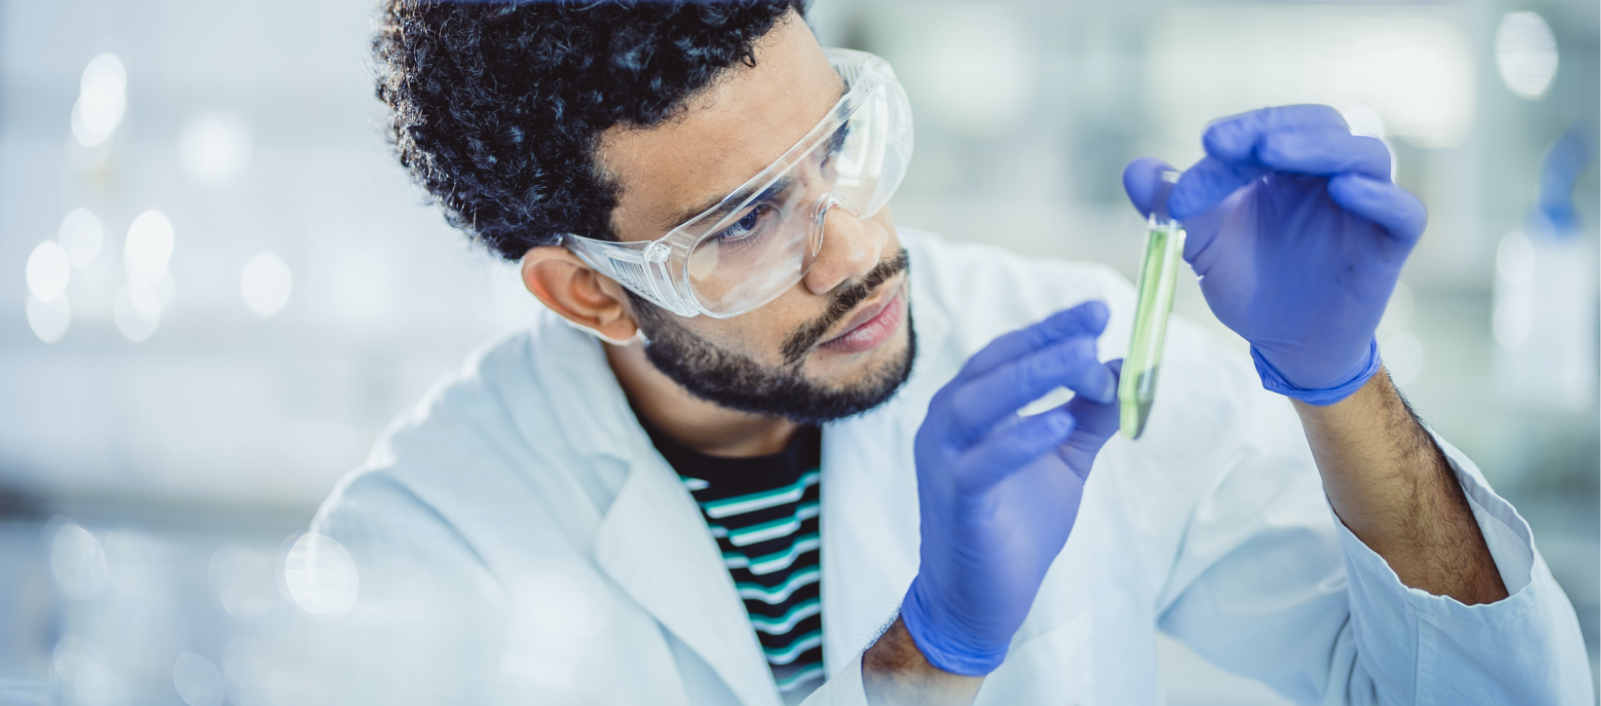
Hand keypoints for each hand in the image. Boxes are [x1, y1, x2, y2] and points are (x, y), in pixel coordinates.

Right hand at [901, 302, 1120, 675]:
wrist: (976, 600)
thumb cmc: (1014, 526)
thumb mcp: (1063, 461)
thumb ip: (1087, 416)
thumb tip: (1124, 370)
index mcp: (968, 407)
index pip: (1009, 352)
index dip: (1051, 330)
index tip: (1098, 312)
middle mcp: (946, 423)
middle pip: (994, 366)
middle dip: (1046, 341)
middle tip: (1095, 324)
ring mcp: (944, 459)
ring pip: (980, 402)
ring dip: (1033, 376)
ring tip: (1084, 359)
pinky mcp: (955, 498)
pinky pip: (983, 461)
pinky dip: (1020, 439)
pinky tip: (1060, 423)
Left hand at [1122, 105, 1426, 401]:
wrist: (1283, 345)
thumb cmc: (1250, 281)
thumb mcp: (1201, 240)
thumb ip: (1172, 203)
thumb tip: (1133, 170)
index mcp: (1288, 165)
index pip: (1270, 130)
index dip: (1241, 133)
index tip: (1207, 144)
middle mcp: (1331, 175)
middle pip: (1321, 126)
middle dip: (1275, 129)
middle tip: (1232, 143)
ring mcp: (1365, 207)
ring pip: (1364, 156)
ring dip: (1321, 148)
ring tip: (1277, 152)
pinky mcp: (1390, 244)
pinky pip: (1402, 210)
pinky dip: (1378, 195)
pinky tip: (1343, 189)